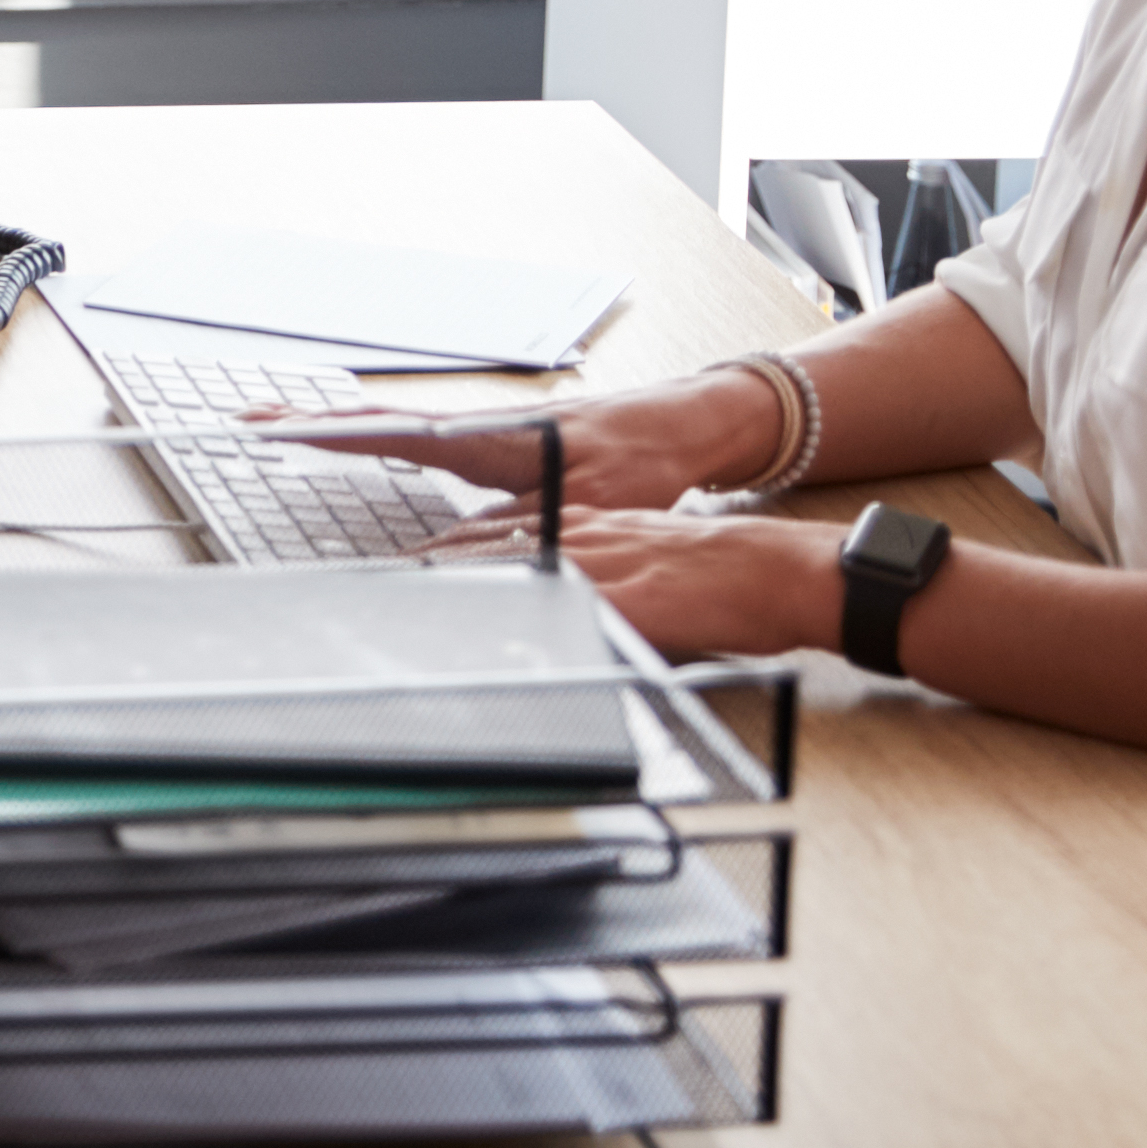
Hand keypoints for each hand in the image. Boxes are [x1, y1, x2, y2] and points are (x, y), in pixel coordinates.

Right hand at [256, 364, 784, 514]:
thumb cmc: (644, 459)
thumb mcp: (584, 504)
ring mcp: (480, 429)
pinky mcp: (492, 439)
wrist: (687, 423)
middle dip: (309, 420)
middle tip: (247, 419)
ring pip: (393, 425)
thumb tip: (450, 557)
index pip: (394, 434)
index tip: (276, 432)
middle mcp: (476, 426)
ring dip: (334, 423)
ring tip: (279, 425)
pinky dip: (371, 431)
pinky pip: (414, 433)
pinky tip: (360, 440)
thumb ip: (518, 532)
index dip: (332, 436)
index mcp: (489, 437)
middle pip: (378, 422)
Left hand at [423, 504, 844, 659]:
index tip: (401, 568)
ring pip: (505, 563)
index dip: (444, 553)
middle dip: (430, 566)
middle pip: (483, 546)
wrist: (767, 571)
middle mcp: (576, 537)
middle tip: (379, 582)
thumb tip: (549, 607)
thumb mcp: (635, 566)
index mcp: (578, 529)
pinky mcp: (617, 593)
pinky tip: (482, 618)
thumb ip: (589, 580)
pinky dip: (514, 605)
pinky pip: (553, 597)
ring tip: (402, 593)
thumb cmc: (710, 578)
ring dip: (454, 578)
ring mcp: (593, 561)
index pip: (493, 535)